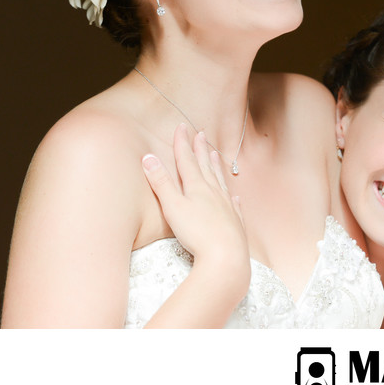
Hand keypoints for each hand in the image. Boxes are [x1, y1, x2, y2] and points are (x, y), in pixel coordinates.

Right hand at [141, 124, 249, 278]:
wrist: (226, 257)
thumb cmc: (197, 232)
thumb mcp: (173, 207)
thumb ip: (161, 183)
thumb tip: (148, 157)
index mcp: (197, 187)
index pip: (187, 160)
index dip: (183, 144)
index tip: (182, 127)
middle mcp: (214, 193)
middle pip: (205, 167)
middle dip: (200, 150)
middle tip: (201, 134)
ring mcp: (226, 208)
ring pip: (220, 182)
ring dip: (216, 167)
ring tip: (215, 155)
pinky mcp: (235, 224)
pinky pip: (234, 206)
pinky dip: (232, 198)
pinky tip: (234, 197)